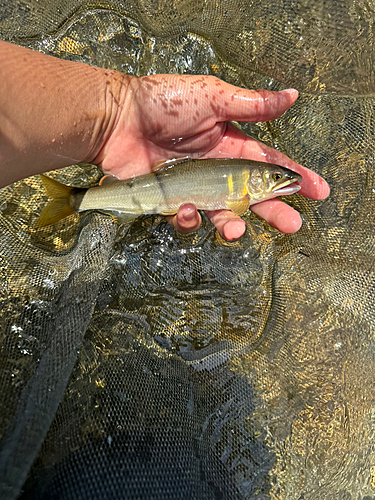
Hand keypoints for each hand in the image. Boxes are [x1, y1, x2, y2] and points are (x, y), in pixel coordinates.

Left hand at [94, 75, 328, 240]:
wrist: (118, 118)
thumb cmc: (163, 102)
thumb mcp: (213, 97)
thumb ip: (252, 104)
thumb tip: (291, 96)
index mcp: (229, 144)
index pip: (268, 164)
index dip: (293, 177)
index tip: (316, 190)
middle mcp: (215, 169)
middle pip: (251, 196)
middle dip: (274, 211)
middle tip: (292, 225)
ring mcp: (193, 187)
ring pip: (221, 213)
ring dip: (232, 224)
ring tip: (236, 229)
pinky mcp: (170, 201)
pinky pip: (186, 218)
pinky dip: (189, 218)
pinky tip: (187, 209)